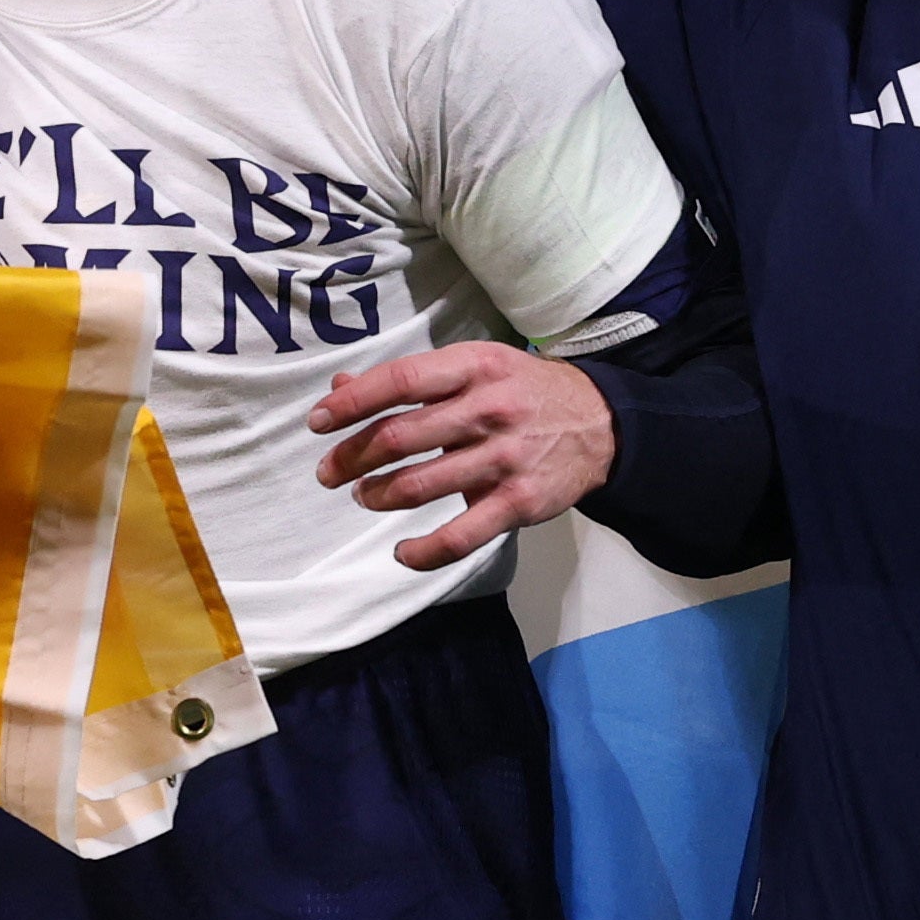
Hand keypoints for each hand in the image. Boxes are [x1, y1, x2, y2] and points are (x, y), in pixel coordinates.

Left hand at [308, 341, 615, 570]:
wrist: (600, 423)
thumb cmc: (521, 391)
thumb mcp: (472, 367)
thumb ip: (411, 379)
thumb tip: (341, 386)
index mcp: (473, 367)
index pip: (400, 381)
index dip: (352, 403)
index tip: (319, 422)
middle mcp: (488, 409)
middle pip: (399, 437)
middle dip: (352, 458)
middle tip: (329, 473)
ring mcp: (504, 458)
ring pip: (420, 485)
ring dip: (379, 495)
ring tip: (365, 496)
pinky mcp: (519, 503)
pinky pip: (459, 536)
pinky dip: (422, 552)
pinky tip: (401, 552)